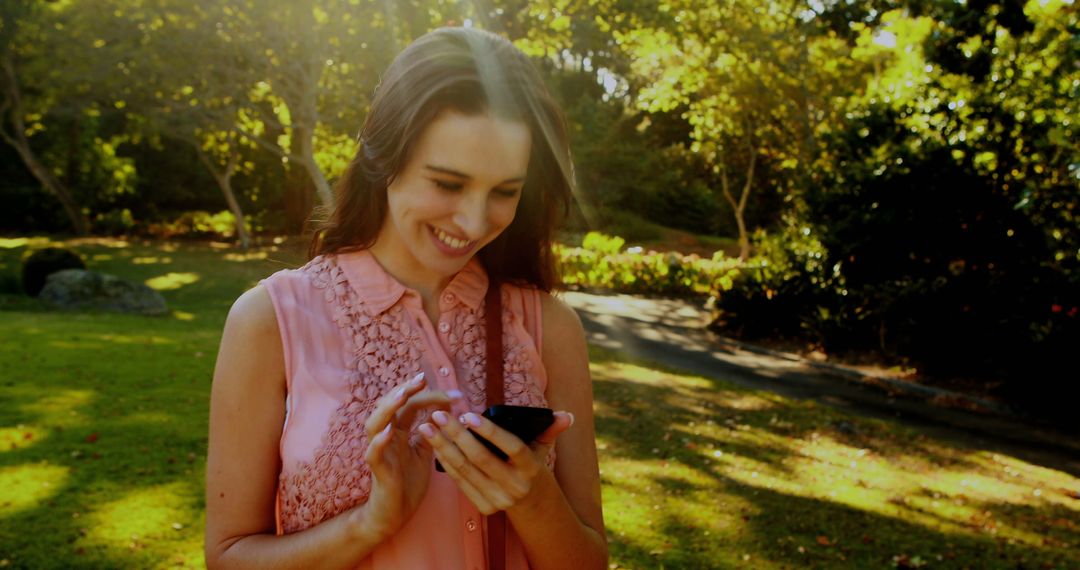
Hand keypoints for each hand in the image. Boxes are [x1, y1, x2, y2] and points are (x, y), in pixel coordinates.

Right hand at [354, 373, 460, 539]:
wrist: (395, 513)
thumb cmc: (409, 481)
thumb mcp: (426, 452)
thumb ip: (433, 432)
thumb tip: (448, 410)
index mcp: (399, 431)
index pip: (411, 404)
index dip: (430, 395)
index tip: (455, 394)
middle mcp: (386, 437)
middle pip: (389, 406)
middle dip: (405, 390)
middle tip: (422, 379)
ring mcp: (380, 452)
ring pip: (374, 423)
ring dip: (388, 408)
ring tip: (403, 396)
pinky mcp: (377, 470)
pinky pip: (373, 454)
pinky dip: (379, 442)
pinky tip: (389, 431)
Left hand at [418, 409, 573, 514]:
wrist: (534, 508)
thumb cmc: (534, 469)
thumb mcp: (543, 449)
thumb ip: (550, 430)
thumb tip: (566, 415)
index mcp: (531, 468)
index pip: (511, 447)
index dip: (490, 432)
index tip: (469, 415)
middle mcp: (514, 486)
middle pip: (480, 458)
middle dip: (456, 435)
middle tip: (439, 414)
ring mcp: (498, 499)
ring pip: (465, 470)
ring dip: (443, 447)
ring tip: (428, 426)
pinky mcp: (484, 507)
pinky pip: (460, 482)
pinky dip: (445, 463)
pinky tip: (433, 445)